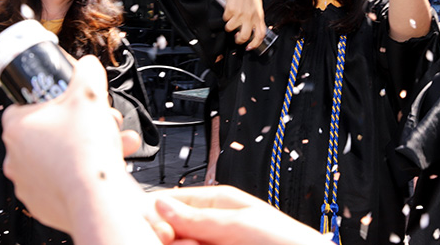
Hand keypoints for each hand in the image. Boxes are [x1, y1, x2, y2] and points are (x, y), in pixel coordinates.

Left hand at [2, 56, 138, 231]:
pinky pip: (64, 174)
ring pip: (61, 150)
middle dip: (83, 120)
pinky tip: (105, 160)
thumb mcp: (91, 95)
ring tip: (114, 140)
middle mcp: (16, 155)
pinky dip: (84, 166)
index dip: (58, 96)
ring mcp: (28, 180)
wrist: (97, 197)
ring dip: (89, 142)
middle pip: (52, 126)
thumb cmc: (86, 151)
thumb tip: (87, 64)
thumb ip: (88, 71)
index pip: (29, 100)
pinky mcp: (43, 198)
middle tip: (101, 119)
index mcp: (18, 126)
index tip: (75, 98)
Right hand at [150, 185, 332, 244]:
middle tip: (185, 243)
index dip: (157, 211)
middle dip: (169, 235)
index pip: (173, 199)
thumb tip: (162, 204)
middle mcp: (210, 223)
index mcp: (216, 201)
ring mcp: (211, 243)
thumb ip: (200, 217)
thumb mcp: (240, 223)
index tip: (154, 226)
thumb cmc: (285, 239)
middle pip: (170, 226)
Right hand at [223, 0, 266, 49]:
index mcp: (259, 16)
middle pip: (244, 36)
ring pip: (230, 28)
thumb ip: (255, 19)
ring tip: (232, 18)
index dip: (255, 44)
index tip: (249, 47)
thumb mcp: (257, 7)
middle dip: (239, 40)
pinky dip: (226, 15)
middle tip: (236, 38)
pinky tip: (230, 9)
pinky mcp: (231, 10)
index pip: (260, 35)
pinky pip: (225, 18)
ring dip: (229, 25)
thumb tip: (251, 30)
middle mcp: (250, 16)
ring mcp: (240, 14)